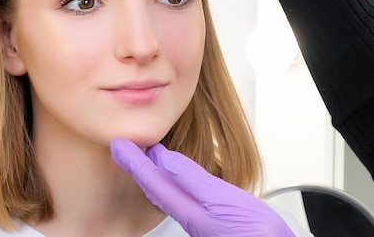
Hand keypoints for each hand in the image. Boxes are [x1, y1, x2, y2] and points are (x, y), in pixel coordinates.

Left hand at [110, 138, 295, 236]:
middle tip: (123, 148)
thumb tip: (163, 159)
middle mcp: (190, 214)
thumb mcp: (220, 199)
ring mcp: (200, 217)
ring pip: (166, 191)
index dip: (133, 160)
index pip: (152, 179)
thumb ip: (192, 179)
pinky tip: (176, 178)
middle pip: (155, 186)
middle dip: (138, 166)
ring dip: (153, 172)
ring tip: (145, 158)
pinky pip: (180, 195)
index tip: (118, 145)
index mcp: (188, 208)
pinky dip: (172, 181)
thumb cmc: (255, 233)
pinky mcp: (213, 219)